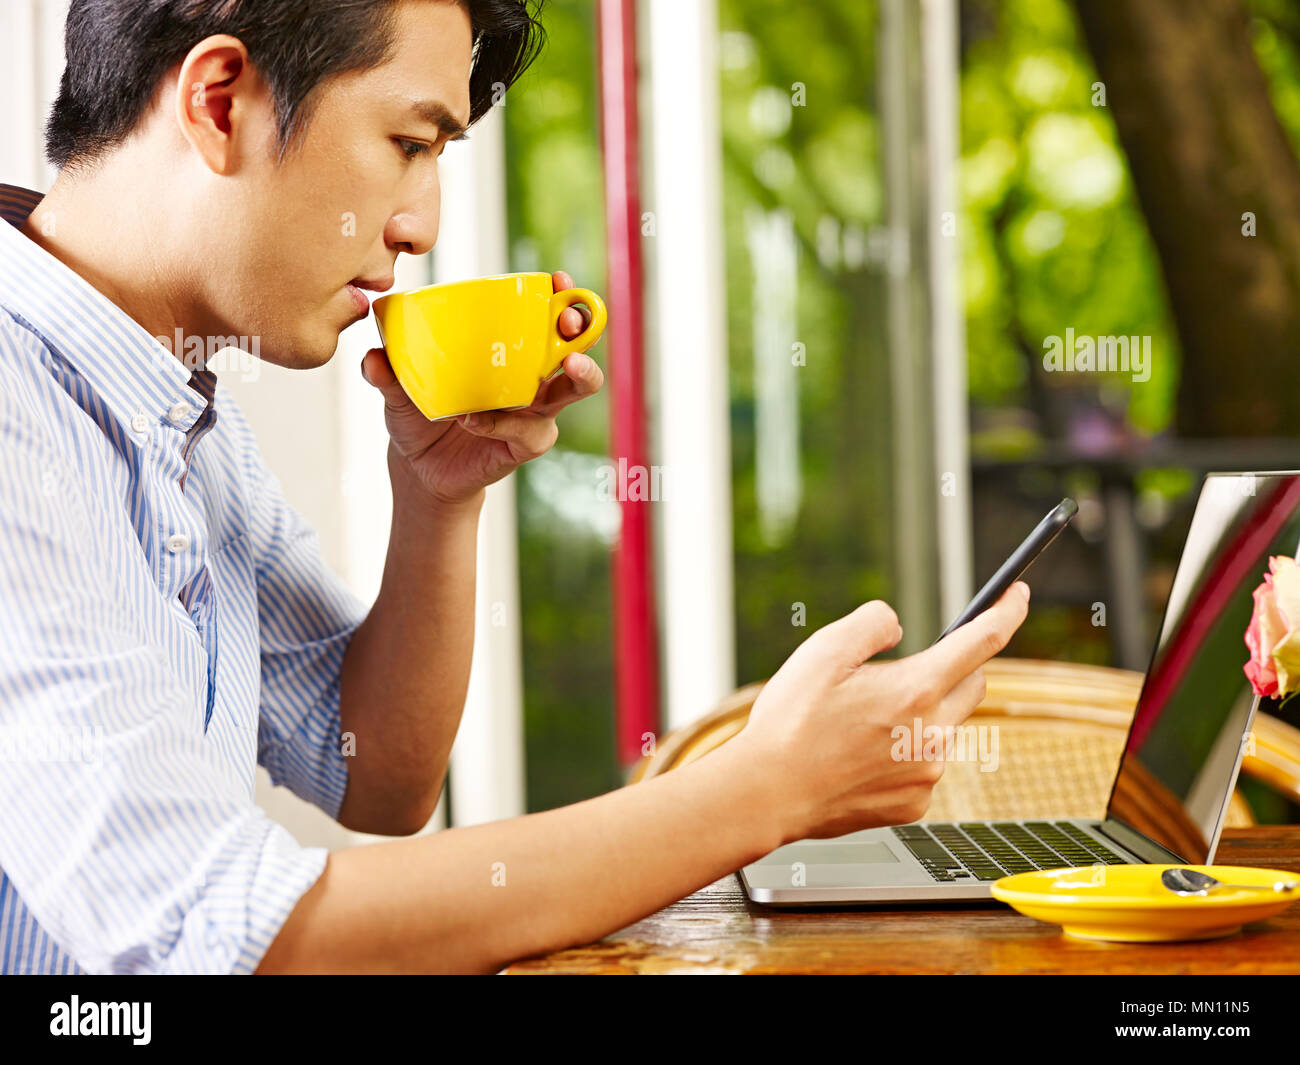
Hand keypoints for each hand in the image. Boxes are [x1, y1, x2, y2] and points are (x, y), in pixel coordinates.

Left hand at [359, 270, 604, 506]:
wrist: (418, 466)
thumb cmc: (419, 415)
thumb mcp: (398, 388)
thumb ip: (387, 370)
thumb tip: (374, 356)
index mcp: (510, 354)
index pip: (545, 320)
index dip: (561, 299)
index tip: (559, 281)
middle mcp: (531, 380)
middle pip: (574, 349)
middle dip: (581, 330)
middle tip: (570, 320)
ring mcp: (533, 414)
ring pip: (571, 393)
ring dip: (578, 376)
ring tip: (569, 366)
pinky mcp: (524, 445)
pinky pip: (529, 432)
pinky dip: (502, 424)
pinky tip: (472, 420)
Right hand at [737, 583, 1029, 843]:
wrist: (768, 794)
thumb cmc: (790, 724)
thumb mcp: (823, 650)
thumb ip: (871, 623)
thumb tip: (897, 625)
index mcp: (915, 690)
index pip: (983, 641)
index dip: (1007, 611)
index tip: (1016, 595)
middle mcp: (932, 734)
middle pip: (971, 685)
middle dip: (952, 668)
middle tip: (903, 670)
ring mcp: (927, 774)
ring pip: (944, 728)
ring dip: (920, 716)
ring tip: (860, 725)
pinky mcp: (915, 803)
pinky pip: (925, 766)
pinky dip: (905, 754)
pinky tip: (860, 757)